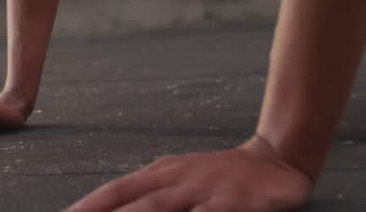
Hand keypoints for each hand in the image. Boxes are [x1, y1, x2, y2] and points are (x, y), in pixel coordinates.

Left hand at [64, 136, 312, 211]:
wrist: (276, 158)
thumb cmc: (220, 176)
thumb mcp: (180, 179)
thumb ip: (149, 196)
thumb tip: (114, 208)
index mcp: (161, 174)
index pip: (116, 191)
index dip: (89, 206)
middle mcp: (177, 180)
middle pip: (132, 202)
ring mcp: (204, 190)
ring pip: (160, 208)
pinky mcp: (232, 203)